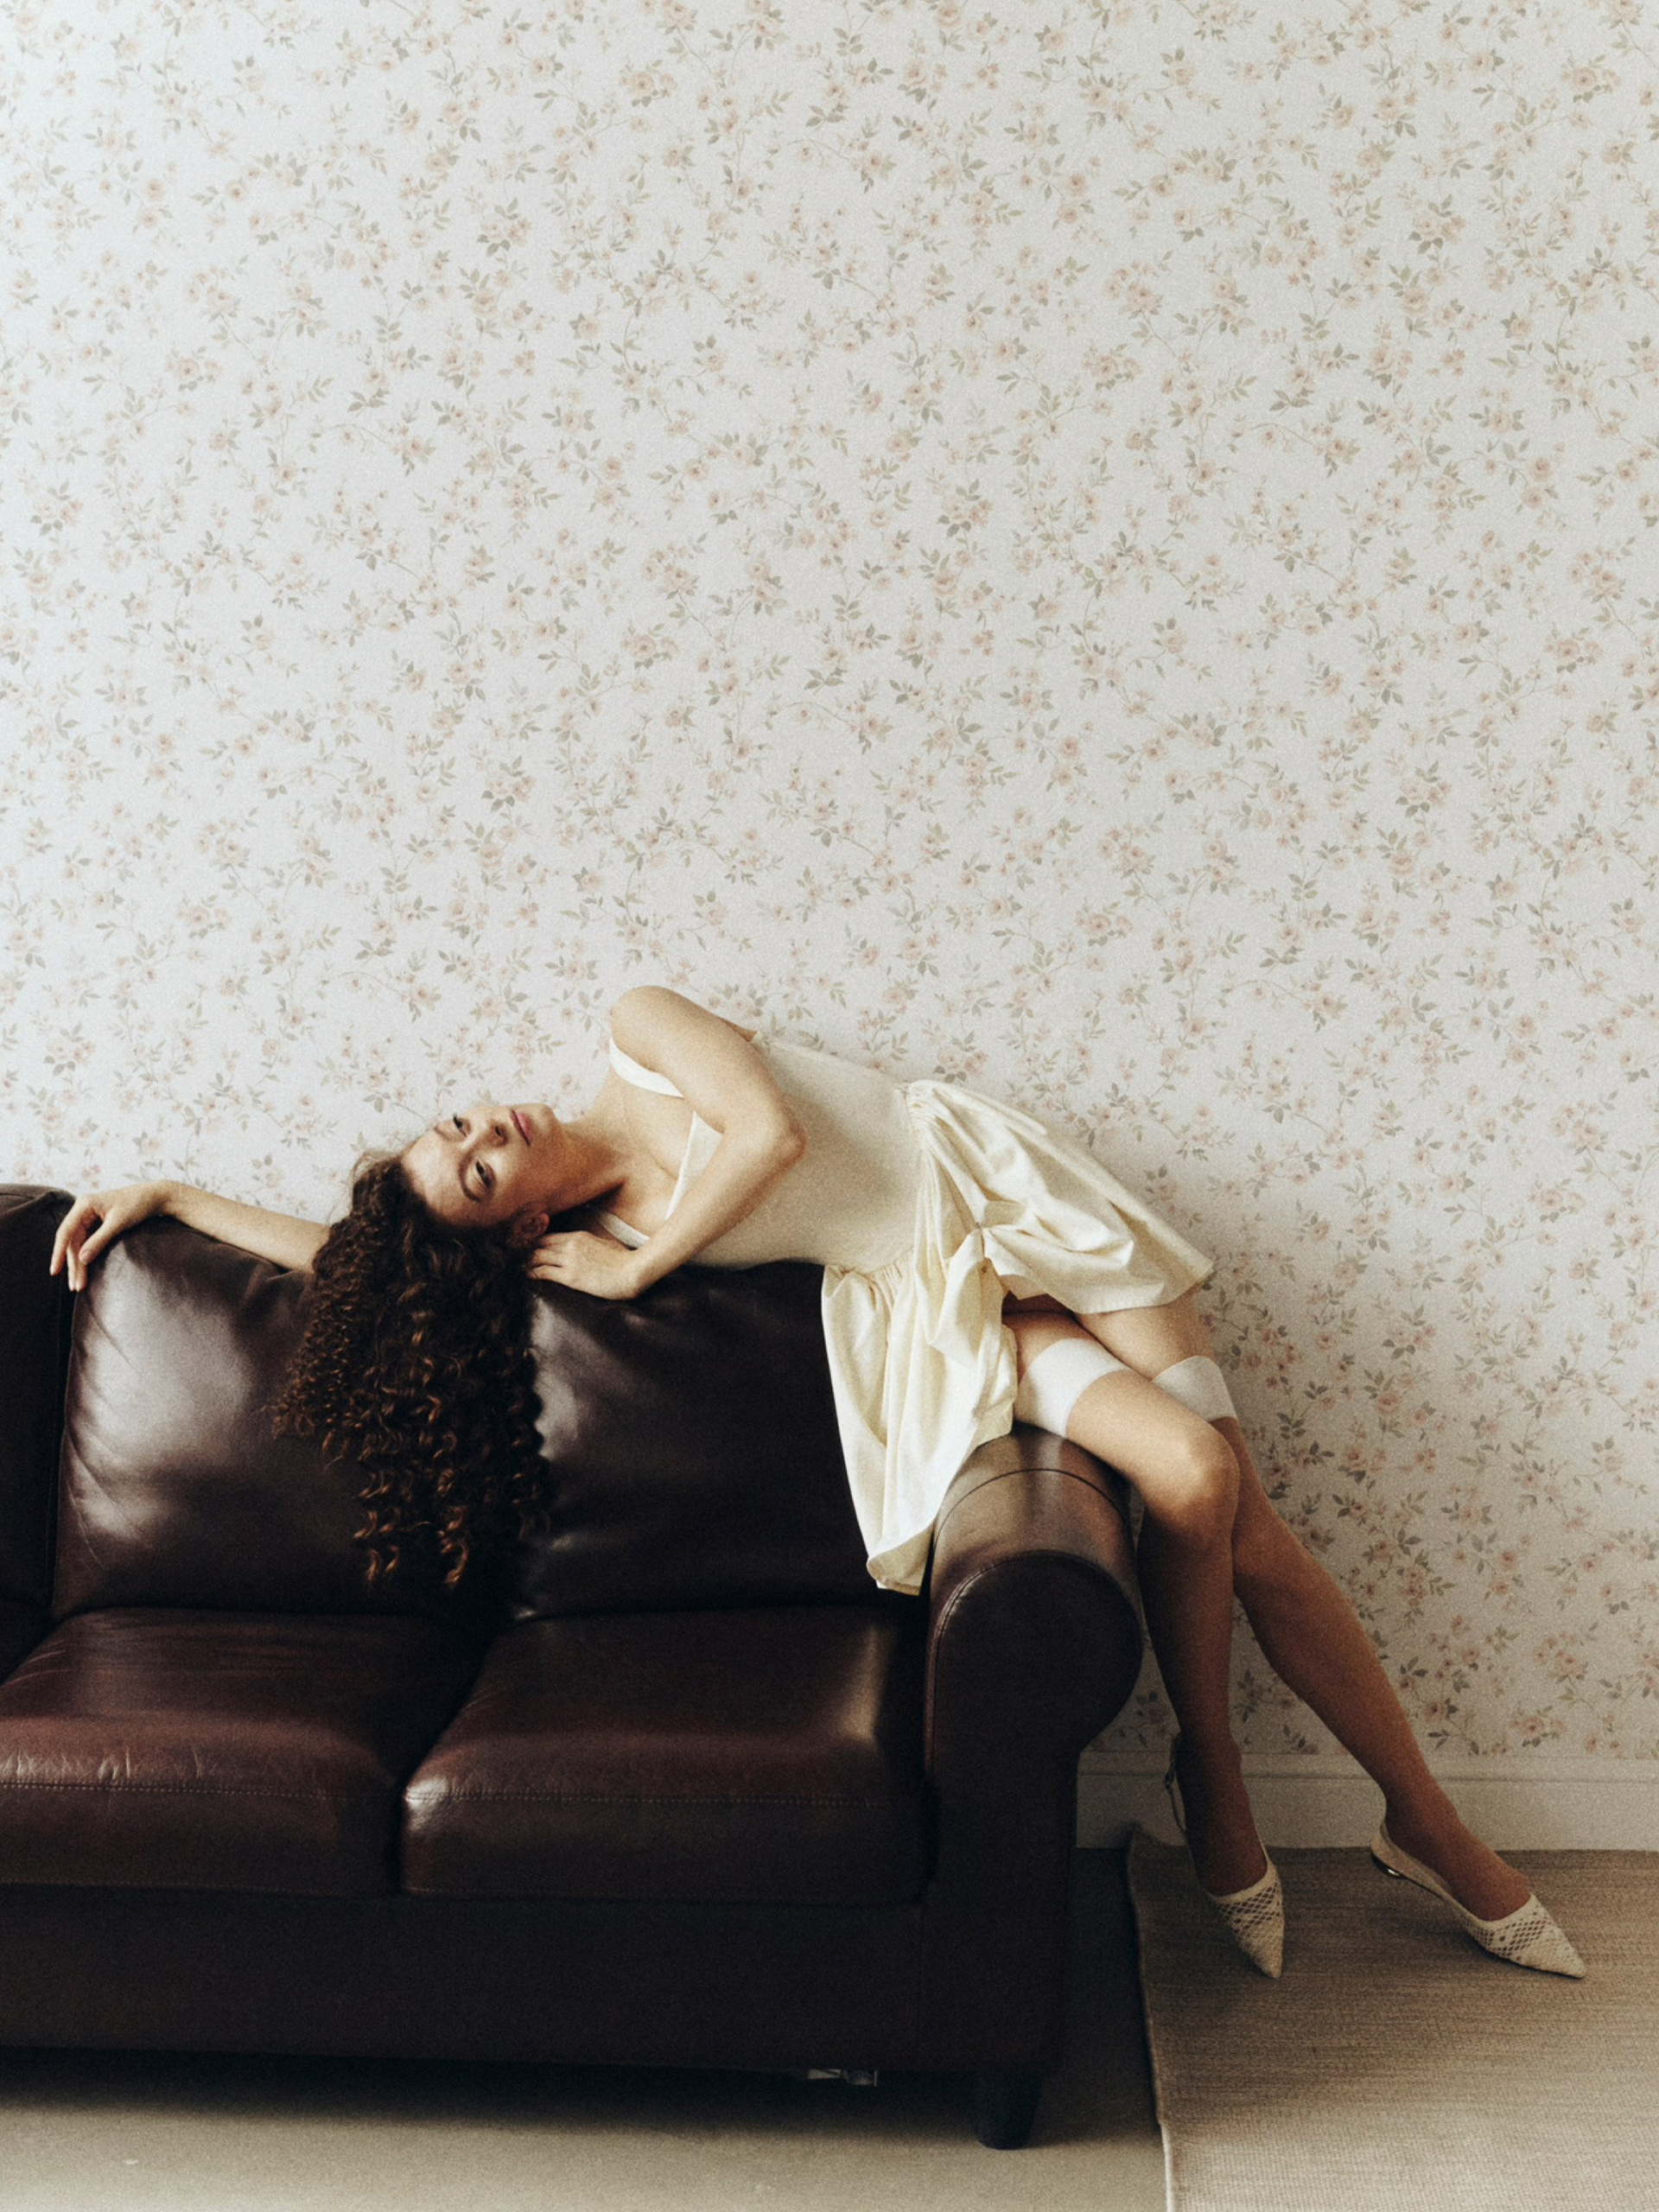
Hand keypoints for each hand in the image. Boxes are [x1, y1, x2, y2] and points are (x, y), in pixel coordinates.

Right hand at [49, 1181, 175, 1291]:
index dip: (59, 1252)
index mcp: (84, 1204)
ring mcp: (87, 1217)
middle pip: (71, 1242)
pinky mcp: (95, 1224)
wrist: (153, 1197)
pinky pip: (85, 1243)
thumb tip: (82, 1259)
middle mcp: (82, 1210)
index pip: (66, 1231)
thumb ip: (99, 1240)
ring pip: (77, 1245)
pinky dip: (85, 1258)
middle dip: (73, 1265)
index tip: (55, 1270)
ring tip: (78, 1285)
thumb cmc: (137, 1204)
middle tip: (76, 1286)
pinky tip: (83, 1271)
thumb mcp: (118, 1223)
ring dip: (78, 1265)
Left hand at [524, 1228, 647, 1300]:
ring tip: (516, 1268)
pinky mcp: (570, 1276)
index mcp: (578, 1236)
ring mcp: (569, 1260)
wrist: (633, 1272)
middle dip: (525, 1252)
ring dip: (525, 1262)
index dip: (534, 1243)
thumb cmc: (624, 1260)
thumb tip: (586, 1247)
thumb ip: (590, 1243)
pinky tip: (525, 1276)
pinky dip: (532, 1273)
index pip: (548, 1236)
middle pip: (538, 1245)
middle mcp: (570, 1245)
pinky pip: (543, 1272)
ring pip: (537, 1257)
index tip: (526, 1249)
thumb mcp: (605, 1244)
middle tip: (515, 1259)